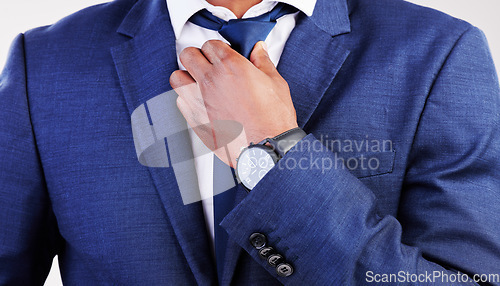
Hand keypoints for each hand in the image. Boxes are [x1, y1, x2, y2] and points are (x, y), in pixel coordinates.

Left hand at [169, 40, 297, 167]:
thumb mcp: (274, 82)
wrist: (266, 148)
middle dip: (198, 57)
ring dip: (186, 77)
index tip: (223, 55)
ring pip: (177, 77)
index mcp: (230, 66)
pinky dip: (187, 99)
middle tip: (208, 64)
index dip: (217, 49)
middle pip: (188, 55)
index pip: (210, 44)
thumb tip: (258, 50)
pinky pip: (180, 101)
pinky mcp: (194, 119)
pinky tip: (201, 103)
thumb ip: (262, 62)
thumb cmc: (271, 120)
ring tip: (199, 82)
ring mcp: (199, 100)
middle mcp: (211, 80)